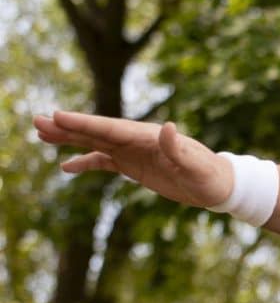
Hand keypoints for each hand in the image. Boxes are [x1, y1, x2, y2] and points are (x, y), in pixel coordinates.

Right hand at [33, 111, 232, 209]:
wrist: (218, 186)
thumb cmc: (210, 176)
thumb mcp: (197, 166)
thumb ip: (179, 149)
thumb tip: (169, 128)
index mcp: (148, 137)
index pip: (111, 128)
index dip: (85, 123)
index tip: (59, 117)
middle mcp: (137, 140)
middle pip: (96, 131)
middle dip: (67, 127)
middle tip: (36, 121)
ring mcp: (132, 152)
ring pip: (94, 142)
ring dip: (69, 139)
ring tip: (41, 134)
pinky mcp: (133, 166)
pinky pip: (103, 162)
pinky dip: (84, 163)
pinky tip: (65, 167)